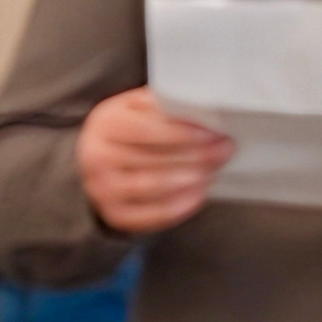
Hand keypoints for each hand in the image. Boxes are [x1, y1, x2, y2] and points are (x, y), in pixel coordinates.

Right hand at [79, 86, 231, 233]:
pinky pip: (153, 215)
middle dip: (196, 156)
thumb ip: (165, 105)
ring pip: (154, 187)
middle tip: (224, 150)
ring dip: (192, 179)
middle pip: (153, 160)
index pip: (146, 130)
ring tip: (215, 169)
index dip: (182, 133)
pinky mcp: (116, 214)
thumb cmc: (129, 127)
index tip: (211, 134)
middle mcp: (97, 158)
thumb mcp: (139, 106)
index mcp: (105, 124)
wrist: (100, 157)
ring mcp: (103, 190)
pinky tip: (200, 193)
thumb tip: (204, 112)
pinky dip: (181, 206)